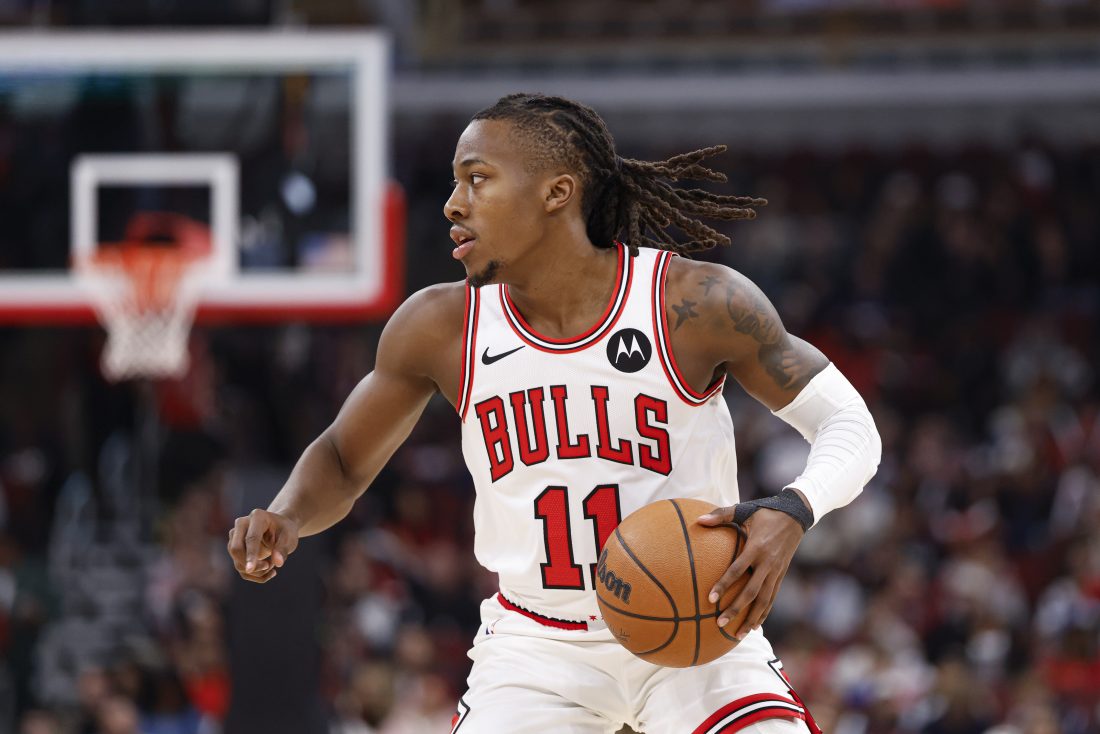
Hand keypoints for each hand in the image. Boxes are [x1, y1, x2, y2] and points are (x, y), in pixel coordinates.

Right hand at [227, 509, 299, 582]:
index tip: (250, 569)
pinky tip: (267, 571)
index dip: (250, 554)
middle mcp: (241, 524)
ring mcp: (235, 536)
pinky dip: (253, 574)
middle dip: (252, 564)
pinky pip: (240, 566)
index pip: (250, 538)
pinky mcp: (234, 547)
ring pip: (237, 561)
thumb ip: (283, 549)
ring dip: (255, 571)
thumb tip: (278, 563)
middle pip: (236, 549)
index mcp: (257, 517)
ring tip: (271, 565)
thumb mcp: (289, 538)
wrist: (278, 528)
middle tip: (269, 566)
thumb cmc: (285, 531)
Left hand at [697, 505, 803, 639]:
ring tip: (738, 634)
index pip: (738, 570)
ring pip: (764, 600)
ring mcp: (776, 571)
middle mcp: (768, 563)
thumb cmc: (766, 511)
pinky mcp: (781, 575)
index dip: (724, 584)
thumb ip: (721, 515)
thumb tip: (698, 520)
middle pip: (751, 592)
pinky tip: (754, 625)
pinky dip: (763, 613)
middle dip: (736, 609)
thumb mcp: (745, 510)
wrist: (796, 515)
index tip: (711, 599)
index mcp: (757, 547)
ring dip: (751, 618)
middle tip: (719, 623)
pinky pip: (772, 598)